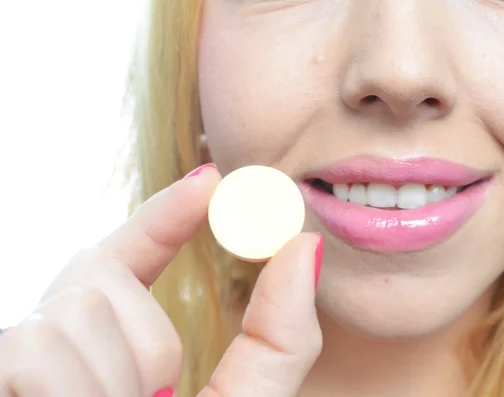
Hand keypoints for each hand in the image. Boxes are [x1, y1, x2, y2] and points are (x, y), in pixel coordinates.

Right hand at [0, 164, 322, 396]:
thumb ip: (275, 343)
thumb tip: (308, 248)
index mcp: (107, 354)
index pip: (126, 260)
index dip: (164, 217)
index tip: (212, 179)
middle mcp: (52, 346)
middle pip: (104, 289)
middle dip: (140, 348)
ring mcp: (17, 357)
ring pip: (76, 314)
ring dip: (108, 384)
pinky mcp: (0, 364)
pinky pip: (37, 350)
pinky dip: (71, 393)